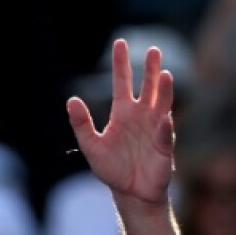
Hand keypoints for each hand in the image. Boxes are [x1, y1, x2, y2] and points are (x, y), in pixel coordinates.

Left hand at [67, 39, 174, 205]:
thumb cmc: (112, 168)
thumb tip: (71, 100)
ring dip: (164, 90)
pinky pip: (165, 134)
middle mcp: (142, 115)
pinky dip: (164, 127)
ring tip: (165, 73)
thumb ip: (81, 124)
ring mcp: (156, 128)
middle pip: (147, 86)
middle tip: (153, 50)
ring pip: (162, 103)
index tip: (120, 42)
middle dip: (150, 69)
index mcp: (123, 113)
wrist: (130, 192)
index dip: (120, 64)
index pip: (122, 83)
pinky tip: (163, 119)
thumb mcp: (91, 146)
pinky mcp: (164, 145)